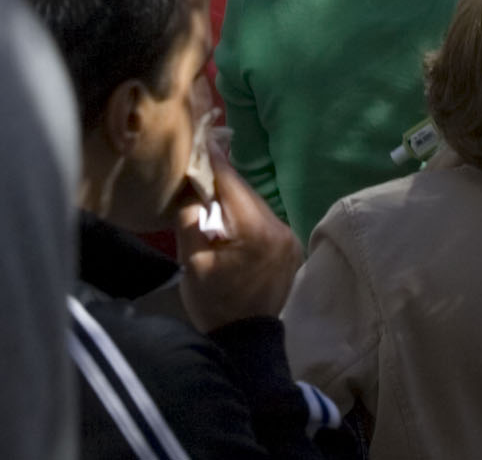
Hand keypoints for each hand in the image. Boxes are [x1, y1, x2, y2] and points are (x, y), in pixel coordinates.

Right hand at [175, 148, 302, 330]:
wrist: (244, 342)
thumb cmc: (214, 304)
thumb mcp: (192, 262)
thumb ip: (191, 218)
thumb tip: (192, 185)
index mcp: (257, 232)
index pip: (232, 184)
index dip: (214, 161)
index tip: (201, 138)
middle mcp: (281, 229)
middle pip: (245, 193)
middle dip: (221, 183)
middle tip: (198, 169)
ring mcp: (289, 238)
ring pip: (254, 205)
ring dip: (234, 200)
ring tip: (210, 197)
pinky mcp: (290, 247)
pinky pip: (263, 220)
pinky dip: (245, 216)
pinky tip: (229, 221)